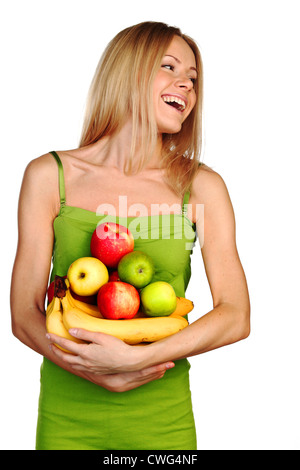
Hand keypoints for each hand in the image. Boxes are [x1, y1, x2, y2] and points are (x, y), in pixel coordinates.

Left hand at [46, 329, 174, 391]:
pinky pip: (79, 368)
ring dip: (63, 358)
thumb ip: (85, 333)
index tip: (48, 335)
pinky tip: (75, 362)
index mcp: (85, 352)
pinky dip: (72, 364)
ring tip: (59, 353)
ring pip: (71, 365)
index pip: (66, 345)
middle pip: (65, 357)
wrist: (129, 362)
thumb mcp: (101, 336)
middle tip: (50, 344)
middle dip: (56, 351)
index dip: (56, 339)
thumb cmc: (117, 347)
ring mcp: (90, 368)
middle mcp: (85, 362)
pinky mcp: (95, 371)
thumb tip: (71, 330)